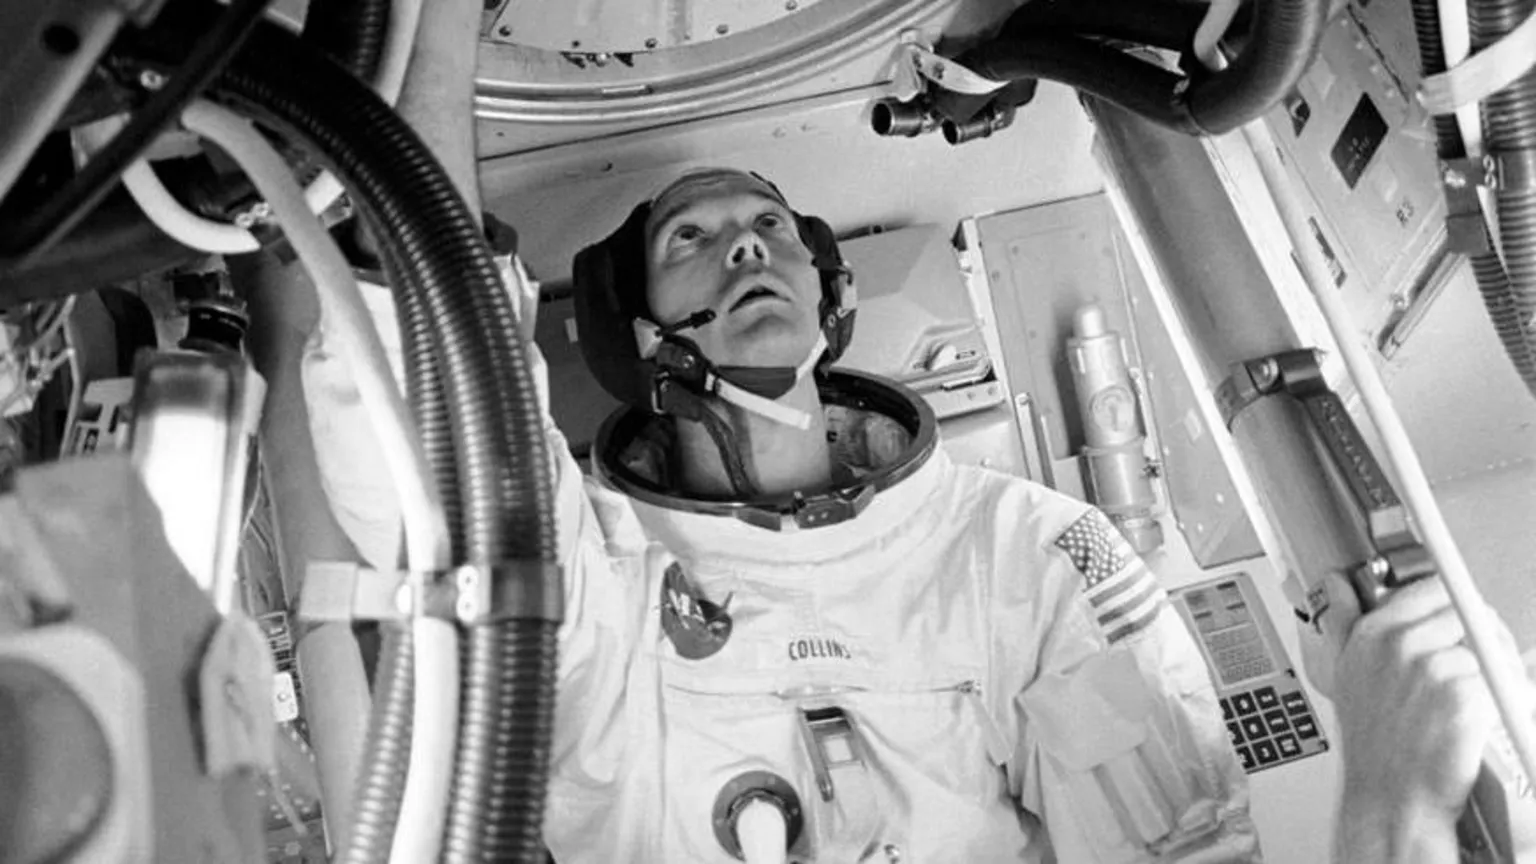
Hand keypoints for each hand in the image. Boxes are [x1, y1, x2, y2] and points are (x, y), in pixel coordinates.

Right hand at [1329, 576, 1528, 863]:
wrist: (1392, 798)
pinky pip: (1501, 678)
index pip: (1430, 589)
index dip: (1451, 606)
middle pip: (1466, 612)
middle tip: (1473, 665)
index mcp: (1371, 634)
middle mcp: (1400, 645)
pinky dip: (1499, 696)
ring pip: (1487, 646)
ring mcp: (1433, 667)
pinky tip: (1476, 717)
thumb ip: (1343, 624)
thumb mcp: (1345, 674)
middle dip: (1479, 634)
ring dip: (1492, 668)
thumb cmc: (1373, 746)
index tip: (1458, 621)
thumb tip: (1336, 586)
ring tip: (1470, 699)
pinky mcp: (1465, 693)